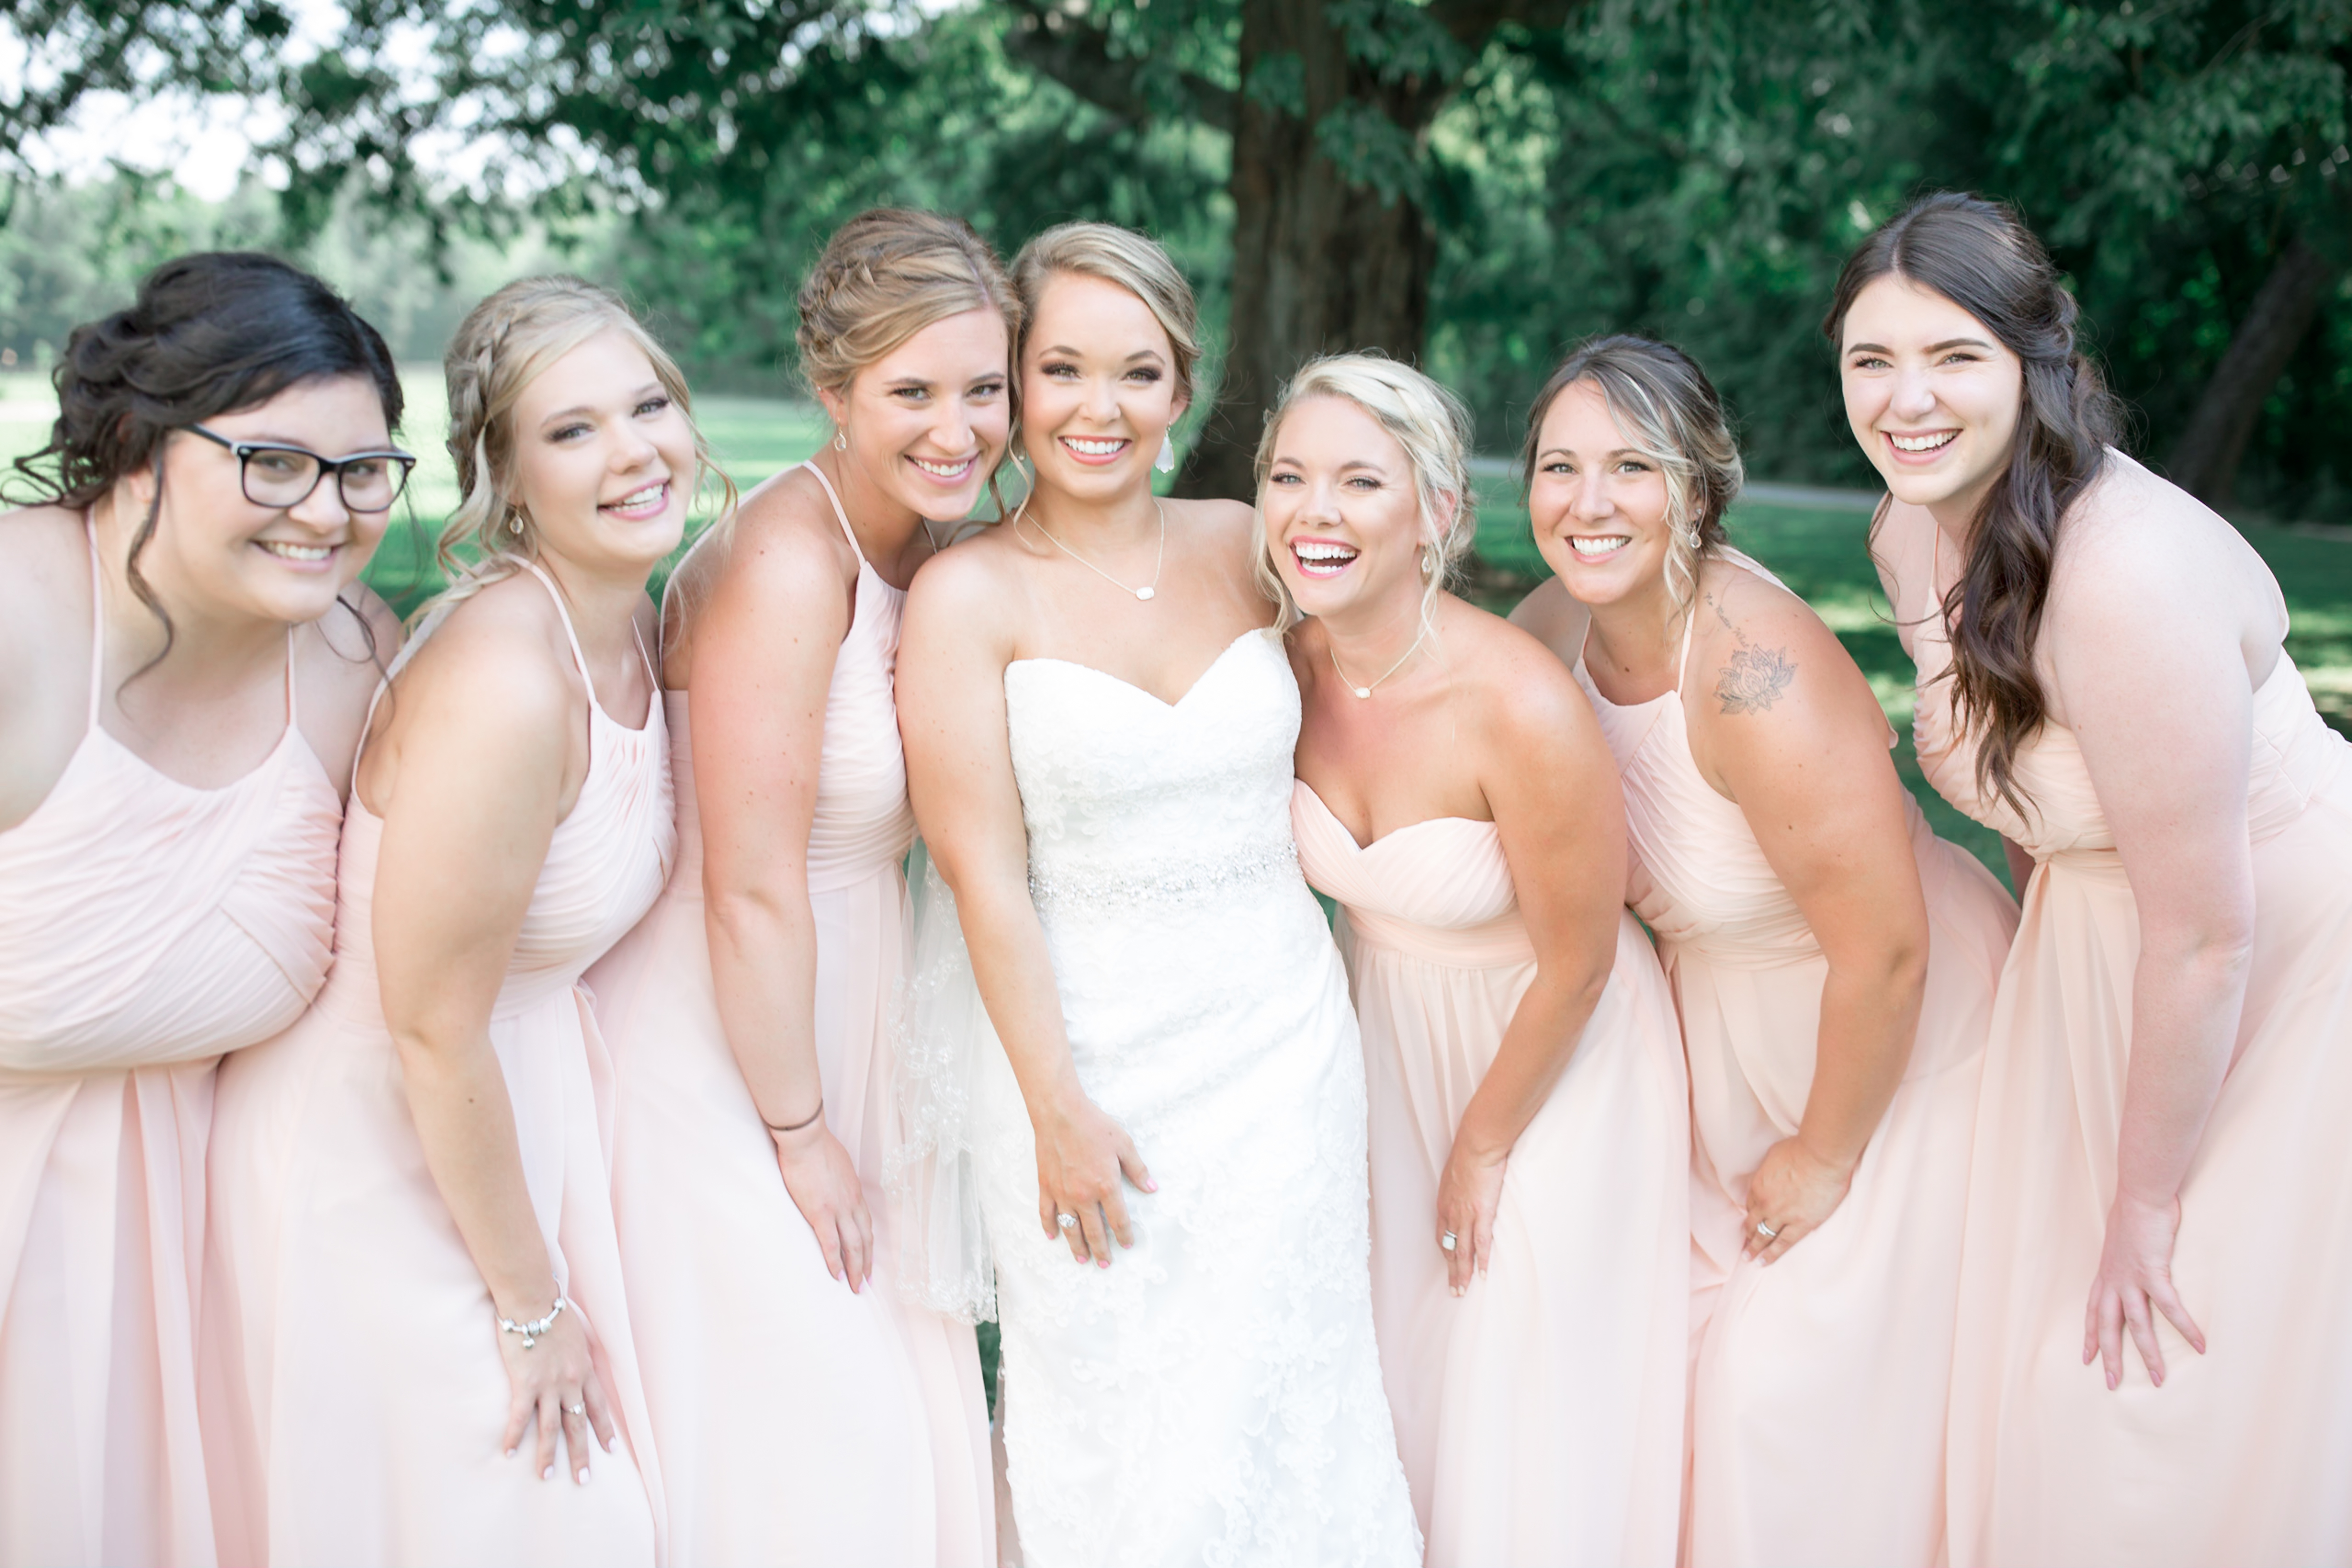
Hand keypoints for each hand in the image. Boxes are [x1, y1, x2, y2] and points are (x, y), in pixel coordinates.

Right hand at [494, 1297, 616, 1483]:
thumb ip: (578, 1354)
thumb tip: (579, 1362)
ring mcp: (548, 1384)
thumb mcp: (577, 1334)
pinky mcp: (524, 1383)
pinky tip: (509, 1452)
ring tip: (546, 1476)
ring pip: (552, 1428)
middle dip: (582, 1453)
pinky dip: (515, 1436)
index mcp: (584, 1369)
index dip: (604, 1429)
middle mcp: (571, 1381)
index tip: (611, 1449)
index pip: (599, 1406)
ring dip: (549, 1454)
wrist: (533, 1299)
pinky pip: (520, 1417)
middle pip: (579, 1424)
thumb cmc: (553, 1311)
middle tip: (583, 1479)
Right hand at [771, 1118, 871, 1291]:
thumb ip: (840, 1178)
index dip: (869, 1242)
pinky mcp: (820, 1213)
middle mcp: (851, 1203)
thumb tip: (836, 1183)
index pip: (866, 1223)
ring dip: (856, 1269)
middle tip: (868, 1281)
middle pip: (864, 1238)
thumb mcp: (838, 1163)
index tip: (869, 1257)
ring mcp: (838, 1209)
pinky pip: (831, 1244)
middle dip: (867, 1262)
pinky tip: (838, 1276)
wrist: (806, 1138)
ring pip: (853, 1246)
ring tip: (856, 1287)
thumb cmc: (817, 1145)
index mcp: (854, 1191)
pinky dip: (836, 1262)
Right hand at [1032, 1091, 1154, 1266]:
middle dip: (1101, 1250)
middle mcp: (1084, 1195)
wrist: (1060, 1113)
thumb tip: (1152, 1188)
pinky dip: (1048, 1226)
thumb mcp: (1124, 1144)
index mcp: (1106, 1186)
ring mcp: (1062, 1193)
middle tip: (1105, 1264)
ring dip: (1077, 1247)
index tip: (1127, 1245)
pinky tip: (1052, 1236)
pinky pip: (1047, 1213)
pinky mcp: (1046, 1186)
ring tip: (1082, 1260)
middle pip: (1094, 1231)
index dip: (1124, 1236)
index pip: (1119, 1220)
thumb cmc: (1094, 1126)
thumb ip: (1138, 1169)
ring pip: (1070, 1228)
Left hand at [1436, 1138, 1507, 1293]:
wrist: (1476, 1147)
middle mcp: (1451, 1214)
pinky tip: (1483, 1275)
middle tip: (1454, 1291)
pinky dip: (1481, 1261)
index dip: (1445, 1253)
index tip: (1448, 1265)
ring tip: (1463, 1291)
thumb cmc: (1467, 1155)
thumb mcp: (1455, 1174)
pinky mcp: (1482, 1215)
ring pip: (1462, 1252)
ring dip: (1462, 1274)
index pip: (1441, 1235)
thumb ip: (1458, 1187)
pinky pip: (1480, 1243)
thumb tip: (1463, 1190)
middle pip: (1449, 1249)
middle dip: (1452, 1272)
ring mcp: (1466, 1216)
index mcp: (1444, 1204)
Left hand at [1742, 1136, 1855, 1263]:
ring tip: (1748, 1258)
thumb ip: (1770, 1169)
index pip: (1750, 1204)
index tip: (1750, 1220)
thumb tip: (1772, 1173)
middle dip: (1748, 1234)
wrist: (1821, 1157)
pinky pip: (1781, 1244)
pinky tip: (1763, 1262)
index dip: (1751, 1213)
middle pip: (1753, 1222)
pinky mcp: (1800, 1225)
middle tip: (1743, 1245)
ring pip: (1763, 1236)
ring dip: (1755, 1248)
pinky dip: (1771, 1254)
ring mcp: (1781, 1216)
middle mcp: (1765, 1203)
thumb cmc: (1801, 1150)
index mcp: (1758, 1185)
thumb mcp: (1774, 1155)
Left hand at [2083, 1191, 2204, 1388]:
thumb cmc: (2134, 1214)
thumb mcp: (2122, 1241)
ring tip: (2158, 1379)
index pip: (2093, 1311)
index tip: (2086, 1356)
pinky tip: (2200, 1344)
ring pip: (2136, 1326)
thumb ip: (2125, 1257)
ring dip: (2148, 1354)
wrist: (2140, 1195)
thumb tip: (2133, 1261)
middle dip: (2109, 1356)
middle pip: (2108, 1326)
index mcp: (2106, 1274)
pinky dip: (2185, 1327)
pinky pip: (2170, 1307)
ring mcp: (2130, 1278)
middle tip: (2111, 1382)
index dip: (2090, 1334)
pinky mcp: (2152, 1273)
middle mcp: (2113, 1280)